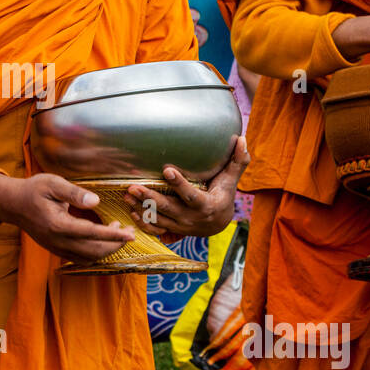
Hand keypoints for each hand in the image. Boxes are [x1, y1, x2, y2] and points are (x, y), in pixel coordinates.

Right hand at [0, 172, 135, 261]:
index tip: (131, 234)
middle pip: (94, 252)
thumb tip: (95, 201)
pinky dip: (96, 254)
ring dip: (107, 250)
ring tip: (118, 233)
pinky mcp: (57, 250)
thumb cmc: (33, 190)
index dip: (114, 236)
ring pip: (88, 258)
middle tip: (128, 230)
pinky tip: (103, 240)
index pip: (92, 234)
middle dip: (115, 244)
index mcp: (58, 225)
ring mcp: (57, 248)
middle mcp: (58, 241)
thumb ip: (74, 193)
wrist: (13, 204)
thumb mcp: (53, 183)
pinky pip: (80, 259)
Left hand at [124, 137, 250, 237]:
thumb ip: (237, 161)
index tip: (167, 169)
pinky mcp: (172, 230)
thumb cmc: (223, 194)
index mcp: (206, 205)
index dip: (179, 184)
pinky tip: (131, 209)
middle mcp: (192, 218)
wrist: (218, 222)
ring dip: (141, 206)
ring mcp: (180, 226)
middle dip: (150, 197)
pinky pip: (155, 228)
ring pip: (158, 218)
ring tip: (127, 193)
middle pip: (168, 208)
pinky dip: (142, 221)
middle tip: (133, 185)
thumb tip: (243, 139)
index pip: (191, 195)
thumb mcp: (230, 179)